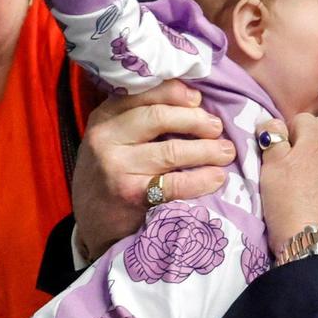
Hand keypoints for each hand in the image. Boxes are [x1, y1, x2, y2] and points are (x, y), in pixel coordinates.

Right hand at [74, 81, 236, 259]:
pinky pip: (176, 183)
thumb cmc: (109, 176)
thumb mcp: (112, 139)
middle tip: (217, 127)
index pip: (143, 94)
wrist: (91, 224)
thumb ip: (138, 117)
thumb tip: (193, 98)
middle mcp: (106, 139)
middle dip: (196, 120)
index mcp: (103, 118)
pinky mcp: (132, 196)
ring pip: (172, 150)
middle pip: (160, 118)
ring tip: (226, 151)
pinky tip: (217, 177)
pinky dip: (202, 179)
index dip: (176, 93)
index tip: (199, 99)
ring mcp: (118, 168)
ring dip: (207, 150)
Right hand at [257, 114, 317, 253]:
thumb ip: (273, 143)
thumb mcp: (270, 172)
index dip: (291, 128)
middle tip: (294, 155)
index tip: (281, 145)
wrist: (317, 244)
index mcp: (312, 145)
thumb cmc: (287, 207)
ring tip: (306, 180)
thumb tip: (273, 123)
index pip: (305, 118)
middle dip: (310, 134)